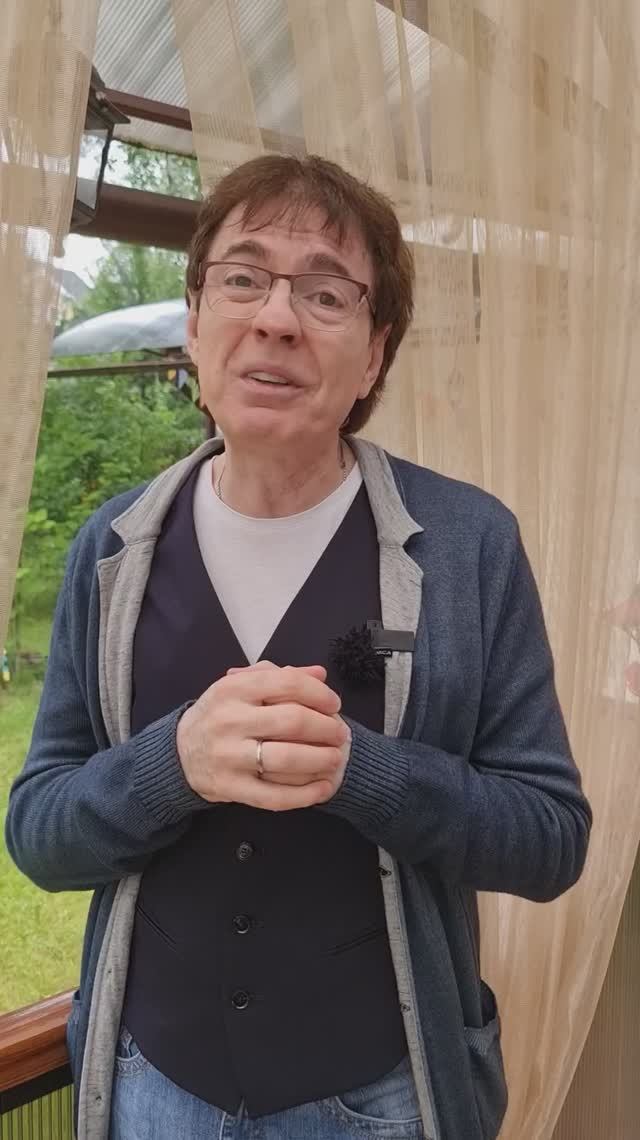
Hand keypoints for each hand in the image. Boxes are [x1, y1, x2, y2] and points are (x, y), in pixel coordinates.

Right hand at [227, 662, 351, 798]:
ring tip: (334, 758)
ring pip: (286, 759)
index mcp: (233, 689)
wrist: (179, 753)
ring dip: (321, 760)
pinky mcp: (231, 788)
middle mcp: (229, 721)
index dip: (319, 694)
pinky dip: (306, 795)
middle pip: (292, 721)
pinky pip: (275, 796)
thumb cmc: (218, 715)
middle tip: (340, 733)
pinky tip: (323, 788)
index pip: (287, 684)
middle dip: (326, 728)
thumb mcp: (240, 686)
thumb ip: (279, 676)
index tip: (333, 704)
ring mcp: (229, 757)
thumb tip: (320, 674)